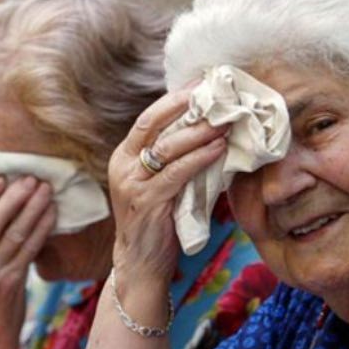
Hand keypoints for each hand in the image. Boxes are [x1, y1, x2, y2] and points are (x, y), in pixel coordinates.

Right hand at [0, 176, 55, 348]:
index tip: (0, 178)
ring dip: (33, 208)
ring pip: (14, 232)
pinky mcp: (10, 282)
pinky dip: (42, 228)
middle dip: (14, 195)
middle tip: (31, 179)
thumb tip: (1, 196)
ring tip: (45, 190)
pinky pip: (29, 248)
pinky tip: (52, 214)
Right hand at [108, 89, 226, 298]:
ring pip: (167, 147)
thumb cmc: (158, 222)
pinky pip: (176, 173)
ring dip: (199, 131)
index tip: (202, 84)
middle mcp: (123, 166)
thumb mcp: (161, 183)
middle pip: (154, 124)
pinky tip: (218, 149)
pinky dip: (199, 158)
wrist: (141, 264)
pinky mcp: (146, 202)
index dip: (175, 99)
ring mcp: (131, 184)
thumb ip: (174, 159)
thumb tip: (209, 127)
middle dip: (187, 106)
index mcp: (124, 156)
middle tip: (218, 95)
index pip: (149, 118)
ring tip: (225, 121)